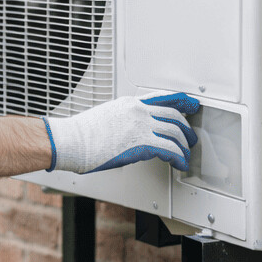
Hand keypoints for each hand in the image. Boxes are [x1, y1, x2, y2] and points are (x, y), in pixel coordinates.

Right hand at [43, 93, 199, 173]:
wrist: (70, 141)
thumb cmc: (81, 134)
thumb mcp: (106, 117)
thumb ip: (124, 120)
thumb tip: (132, 133)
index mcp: (129, 103)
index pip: (163, 98)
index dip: (182, 101)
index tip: (191, 105)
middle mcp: (138, 111)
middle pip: (173, 116)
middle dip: (186, 128)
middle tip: (190, 137)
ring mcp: (140, 126)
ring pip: (175, 132)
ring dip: (183, 145)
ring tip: (185, 154)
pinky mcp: (141, 143)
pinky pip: (169, 149)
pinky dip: (178, 157)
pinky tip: (179, 163)